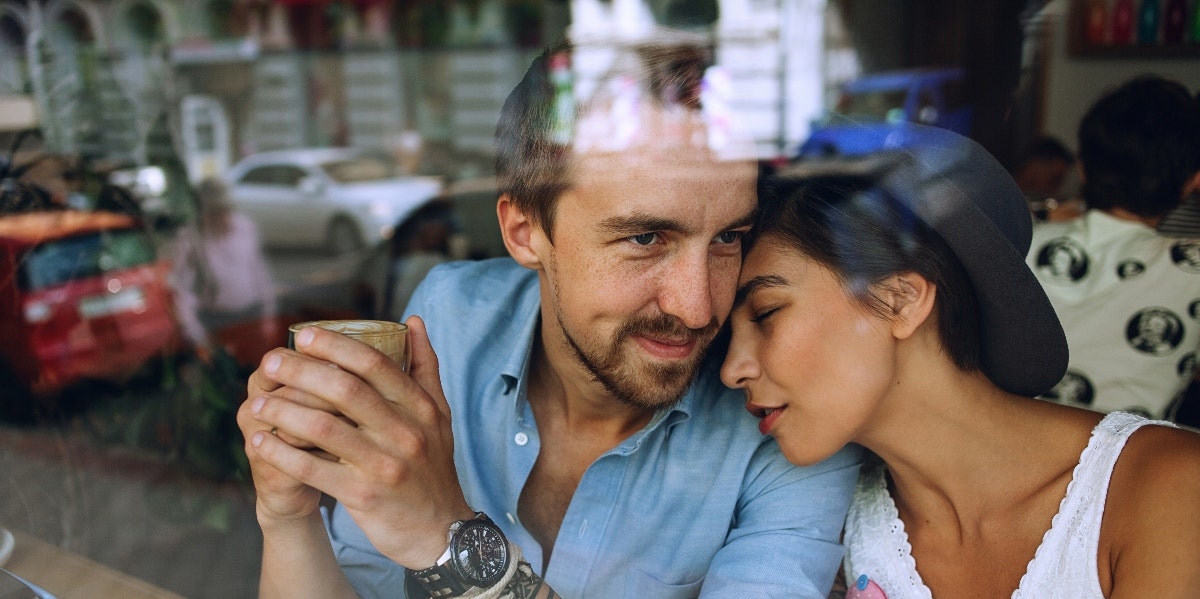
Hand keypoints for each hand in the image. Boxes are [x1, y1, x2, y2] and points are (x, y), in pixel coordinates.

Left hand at [243, 315, 473, 568]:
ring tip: (259, 403)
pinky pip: (314, 469)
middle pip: (345, 390)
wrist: (440, 530)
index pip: (375, 364)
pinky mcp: (364, 496)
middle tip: (270, 362)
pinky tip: (261, 442)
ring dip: (284, 412)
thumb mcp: (439, 415)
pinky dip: (283, 454)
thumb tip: (414, 321)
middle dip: (301, 371)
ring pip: (324, 428)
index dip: (335, 346)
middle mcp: (404, 432)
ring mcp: (384, 464)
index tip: (303, 335)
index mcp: (420, 407)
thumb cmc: (432, 467)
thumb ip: (425, 367)